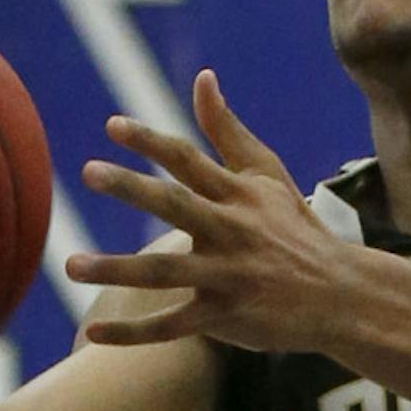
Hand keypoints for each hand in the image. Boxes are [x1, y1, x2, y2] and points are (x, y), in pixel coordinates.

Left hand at [67, 71, 346, 354]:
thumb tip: (202, 76)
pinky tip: (92, 332)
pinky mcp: (225, 317)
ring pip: (165, 272)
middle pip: (176, 205)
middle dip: (133, 187)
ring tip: (70, 264)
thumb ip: (227, 129)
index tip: (113, 126)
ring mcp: (227, 277)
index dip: (152, 142)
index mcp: (237, 194)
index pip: (189, 161)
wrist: (339, 295)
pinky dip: (132, 333)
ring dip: (116, 269)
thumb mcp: (267, 174)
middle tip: (90, 172)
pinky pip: (171, 326)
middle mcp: (231, 232)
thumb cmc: (296, 229)